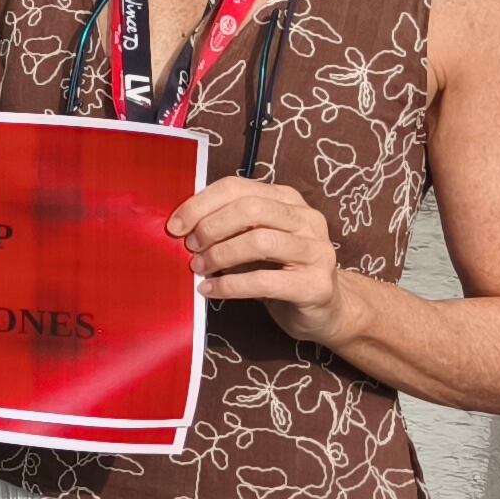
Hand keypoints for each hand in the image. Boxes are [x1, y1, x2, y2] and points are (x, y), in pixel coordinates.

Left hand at [170, 175, 349, 339]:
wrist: (324, 310)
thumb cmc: (280, 271)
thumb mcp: (255, 240)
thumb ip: (229, 226)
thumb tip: (182, 225)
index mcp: (287, 200)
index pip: (238, 187)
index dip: (201, 203)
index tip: (175, 224)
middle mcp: (307, 219)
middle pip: (250, 209)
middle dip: (211, 227)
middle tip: (190, 247)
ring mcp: (316, 251)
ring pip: (259, 241)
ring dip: (220, 255)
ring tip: (198, 268)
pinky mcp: (315, 285)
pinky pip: (264, 281)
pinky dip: (230, 286)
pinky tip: (210, 290)